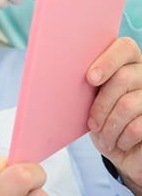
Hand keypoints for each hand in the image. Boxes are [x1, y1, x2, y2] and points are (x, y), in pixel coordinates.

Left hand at [87, 37, 141, 195]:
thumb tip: (61, 68)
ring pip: (128, 105)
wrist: (118, 147)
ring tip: (102, 136)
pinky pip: (137, 127)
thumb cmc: (100, 115)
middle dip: (101, 104)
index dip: (107, 61)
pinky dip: (121, 139)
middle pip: (123, 78)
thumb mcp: (89, 96)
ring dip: (108, 126)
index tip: (90, 78)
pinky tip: (117, 142)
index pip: (125, 47)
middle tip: (92, 123)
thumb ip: (85, 80)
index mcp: (127, 61)